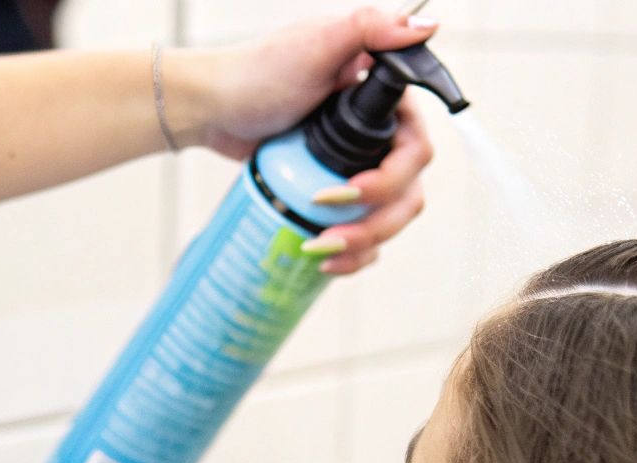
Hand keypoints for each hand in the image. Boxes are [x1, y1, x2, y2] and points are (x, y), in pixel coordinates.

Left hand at [171, 7, 438, 273]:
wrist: (211, 107)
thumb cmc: (256, 72)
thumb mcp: (315, 43)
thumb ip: (370, 27)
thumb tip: (425, 27)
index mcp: (386, 104)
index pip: (416, 153)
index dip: (392, 179)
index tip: (351, 190)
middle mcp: (378, 136)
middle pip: (406, 194)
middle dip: (374, 222)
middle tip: (330, 232)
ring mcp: (357, 167)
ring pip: (387, 219)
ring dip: (363, 243)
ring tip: (320, 249)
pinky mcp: (333, 193)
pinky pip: (361, 231)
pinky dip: (352, 253)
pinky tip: (325, 261)